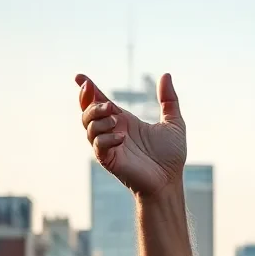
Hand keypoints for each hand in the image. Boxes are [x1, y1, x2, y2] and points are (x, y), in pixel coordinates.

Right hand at [76, 73, 186, 197]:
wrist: (170, 181)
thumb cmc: (171, 156)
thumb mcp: (174, 123)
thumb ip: (169, 100)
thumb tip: (166, 75)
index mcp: (124, 121)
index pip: (99, 102)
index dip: (88, 89)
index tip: (80, 77)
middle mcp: (112, 131)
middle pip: (87, 112)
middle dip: (91, 103)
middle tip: (109, 105)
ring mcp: (109, 146)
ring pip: (88, 127)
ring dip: (98, 119)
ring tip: (116, 121)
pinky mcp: (109, 160)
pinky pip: (98, 145)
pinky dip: (106, 138)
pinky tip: (121, 138)